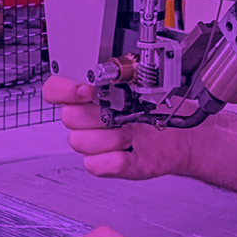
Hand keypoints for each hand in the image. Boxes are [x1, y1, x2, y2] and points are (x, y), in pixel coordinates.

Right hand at [43, 76, 196, 178]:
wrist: (182, 132)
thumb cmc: (160, 105)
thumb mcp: (140, 81)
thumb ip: (119, 75)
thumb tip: (108, 71)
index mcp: (90, 95)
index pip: (54, 90)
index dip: (63, 90)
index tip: (86, 89)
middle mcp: (89, 119)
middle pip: (68, 117)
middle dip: (95, 112)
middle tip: (118, 109)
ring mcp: (97, 143)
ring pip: (80, 141)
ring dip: (109, 135)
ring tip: (131, 129)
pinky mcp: (108, 165)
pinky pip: (95, 165)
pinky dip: (114, 159)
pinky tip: (129, 149)